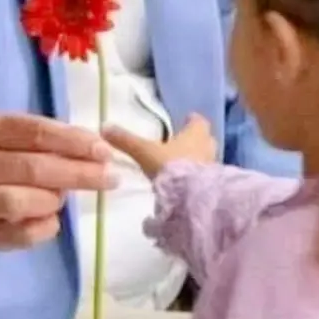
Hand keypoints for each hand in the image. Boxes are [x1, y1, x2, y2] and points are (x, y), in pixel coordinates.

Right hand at [0, 113, 117, 250]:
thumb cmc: (0, 153)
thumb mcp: (17, 134)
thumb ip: (53, 138)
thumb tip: (98, 150)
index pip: (37, 133)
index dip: (74, 142)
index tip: (104, 150)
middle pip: (34, 168)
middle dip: (79, 173)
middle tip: (109, 178)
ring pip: (24, 202)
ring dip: (54, 199)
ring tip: (61, 196)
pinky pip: (24, 234)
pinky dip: (46, 226)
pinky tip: (50, 218)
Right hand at [102, 114, 216, 179]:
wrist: (190, 198)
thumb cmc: (171, 166)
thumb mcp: (145, 152)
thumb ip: (127, 141)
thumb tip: (104, 127)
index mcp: (196, 133)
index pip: (199, 121)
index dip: (191, 121)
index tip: (185, 120)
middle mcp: (208, 147)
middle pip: (205, 139)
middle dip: (195, 140)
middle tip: (180, 144)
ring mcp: (213, 167)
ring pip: (206, 158)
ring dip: (196, 160)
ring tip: (179, 166)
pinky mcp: (213, 186)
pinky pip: (205, 177)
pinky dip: (196, 178)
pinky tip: (184, 184)